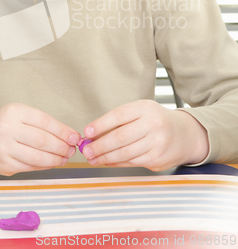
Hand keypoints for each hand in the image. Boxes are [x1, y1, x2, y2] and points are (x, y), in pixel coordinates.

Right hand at [0, 103, 79, 175]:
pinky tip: (52, 163)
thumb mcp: (20, 114)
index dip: (63, 131)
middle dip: (61, 147)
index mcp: (14, 112)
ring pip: (37, 157)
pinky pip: (29, 167)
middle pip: (42, 141)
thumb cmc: (5, 124)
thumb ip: (42, 124)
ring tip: (64, 157)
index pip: (44, 122)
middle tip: (72, 149)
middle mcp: (6, 129)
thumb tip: (70, 136)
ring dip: (55, 159)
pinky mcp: (3, 165)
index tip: (75, 137)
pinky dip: (44, 166)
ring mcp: (3, 149)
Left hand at [81, 100, 208, 170]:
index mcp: (146, 108)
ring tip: (92, 158)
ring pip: (125, 153)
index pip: (119, 116)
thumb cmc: (157, 121)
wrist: (186, 135)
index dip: (101, 124)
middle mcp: (153, 125)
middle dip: (100, 145)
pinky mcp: (158, 160)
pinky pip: (132, 162)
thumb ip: (120, 120)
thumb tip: (93, 133)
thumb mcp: (142, 112)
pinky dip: (117, 163)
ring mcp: (157, 144)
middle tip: (86, 150)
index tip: (87, 131)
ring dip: (105, 157)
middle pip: (120, 137)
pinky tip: (107, 162)